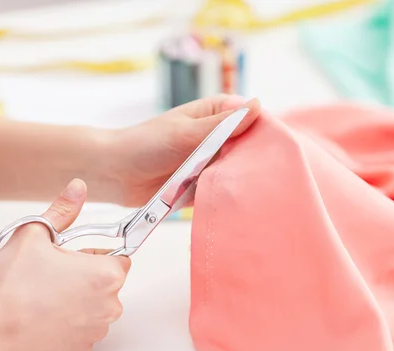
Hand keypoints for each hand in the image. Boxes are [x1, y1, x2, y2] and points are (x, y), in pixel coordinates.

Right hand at [0, 179, 129, 350]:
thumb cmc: (11, 290)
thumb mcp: (34, 235)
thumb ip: (62, 210)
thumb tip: (77, 190)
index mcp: (107, 274)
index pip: (120, 255)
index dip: (94, 253)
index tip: (74, 256)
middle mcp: (110, 304)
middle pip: (107, 281)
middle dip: (86, 275)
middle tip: (54, 274)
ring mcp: (98, 329)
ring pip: (96, 305)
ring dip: (79, 299)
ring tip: (46, 296)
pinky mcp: (83, 348)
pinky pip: (84, 328)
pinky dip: (71, 322)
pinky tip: (46, 316)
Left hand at [102, 95, 260, 206]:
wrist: (116, 175)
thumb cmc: (146, 144)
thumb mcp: (187, 132)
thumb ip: (222, 124)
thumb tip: (257, 106)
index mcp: (215, 114)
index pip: (251, 119)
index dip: (264, 132)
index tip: (278, 148)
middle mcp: (217, 136)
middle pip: (248, 146)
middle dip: (254, 160)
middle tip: (269, 175)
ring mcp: (211, 161)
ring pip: (237, 169)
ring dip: (241, 179)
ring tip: (256, 191)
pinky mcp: (204, 184)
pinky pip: (223, 189)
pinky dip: (227, 194)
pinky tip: (239, 202)